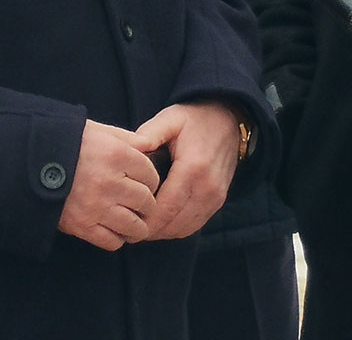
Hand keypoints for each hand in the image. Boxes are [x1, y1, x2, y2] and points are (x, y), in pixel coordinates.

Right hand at [57, 121, 160, 251]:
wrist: (25, 162)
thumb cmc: (62, 142)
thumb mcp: (94, 130)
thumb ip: (125, 137)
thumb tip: (149, 144)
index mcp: (115, 154)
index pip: (150, 173)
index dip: (151, 179)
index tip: (144, 182)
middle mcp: (110, 182)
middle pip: (146, 201)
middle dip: (146, 204)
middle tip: (140, 203)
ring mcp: (97, 206)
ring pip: (135, 226)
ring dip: (136, 225)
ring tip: (131, 221)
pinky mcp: (82, 226)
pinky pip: (112, 242)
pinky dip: (116, 239)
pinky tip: (113, 229)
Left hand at [132, 101, 240, 240]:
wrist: (228, 118)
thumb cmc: (194, 119)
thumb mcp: (170, 118)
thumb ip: (149, 134)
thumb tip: (131, 150)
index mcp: (193, 168)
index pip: (165, 208)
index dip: (143, 221)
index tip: (122, 223)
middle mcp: (207, 187)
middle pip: (173, 224)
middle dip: (148, 231)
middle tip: (125, 229)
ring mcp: (215, 197)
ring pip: (184, 229)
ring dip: (162, 232)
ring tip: (139, 227)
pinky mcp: (218, 201)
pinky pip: (195, 225)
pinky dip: (176, 228)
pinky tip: (159, 222)